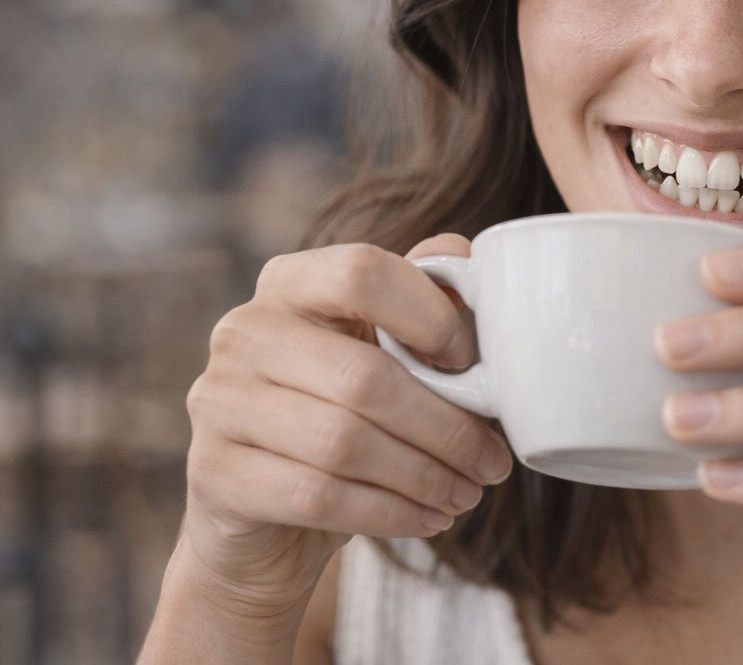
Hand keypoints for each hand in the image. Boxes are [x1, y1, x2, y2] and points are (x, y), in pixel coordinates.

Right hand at [179, 234, 513, 613]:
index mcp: (291, 284)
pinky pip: (317, 495)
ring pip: (343, 442)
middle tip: (491, 462)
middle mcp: (244, 332)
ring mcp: (219, 402)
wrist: (263, 518)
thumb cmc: (341, 415)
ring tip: (466, 493)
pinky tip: (427, 519)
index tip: (471, 365)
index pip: (362, 273)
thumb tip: (469, 259)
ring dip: (422, 476)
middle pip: (363, 376)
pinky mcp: (215, 475)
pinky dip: (388, 512)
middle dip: (445, 428)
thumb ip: (421, 301)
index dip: (430, 316)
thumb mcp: (381, 351)